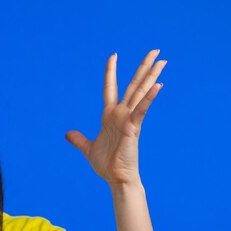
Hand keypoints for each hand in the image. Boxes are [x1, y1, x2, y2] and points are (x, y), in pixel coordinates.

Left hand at [65, 50, 165, 185]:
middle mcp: (121, 114)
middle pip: (133, 85)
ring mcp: (129, 119)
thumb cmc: (107, 165)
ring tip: (162, 60)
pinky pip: (142, 110)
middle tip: (155, 50)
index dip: (111, 72)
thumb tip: (68, 134)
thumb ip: (79, 139)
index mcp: (109, 116)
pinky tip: (158, 85)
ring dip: (152, 76)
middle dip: (143, 67)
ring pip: (141, 92)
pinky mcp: (133, 128)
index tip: (113, 56)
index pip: (110, 88)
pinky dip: (149, 98)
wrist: (116, 179)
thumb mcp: (88, 148)